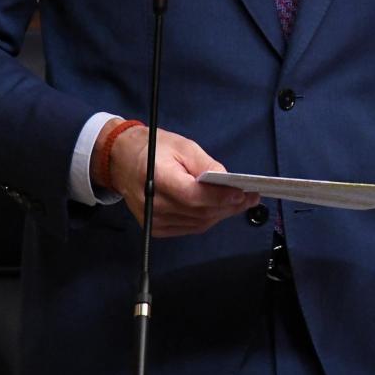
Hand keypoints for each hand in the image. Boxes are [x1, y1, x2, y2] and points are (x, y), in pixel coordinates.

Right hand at [98, 121, 260, 236]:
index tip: (243, 193)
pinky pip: (189, 228)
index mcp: (157, 178)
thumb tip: (226, 181)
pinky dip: (208, 219)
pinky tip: (221, 209)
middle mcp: (152, 204)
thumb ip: (205, 164)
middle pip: (198, 212)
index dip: (219, 197)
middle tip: (252, 197)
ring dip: (222, 214)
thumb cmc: (154, 148)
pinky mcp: (156, 228)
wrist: (123, 161)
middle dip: (229, 206)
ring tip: (241, 203)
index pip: (192, 195)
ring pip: (198, 223)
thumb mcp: (182, 146)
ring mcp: (153, 219)